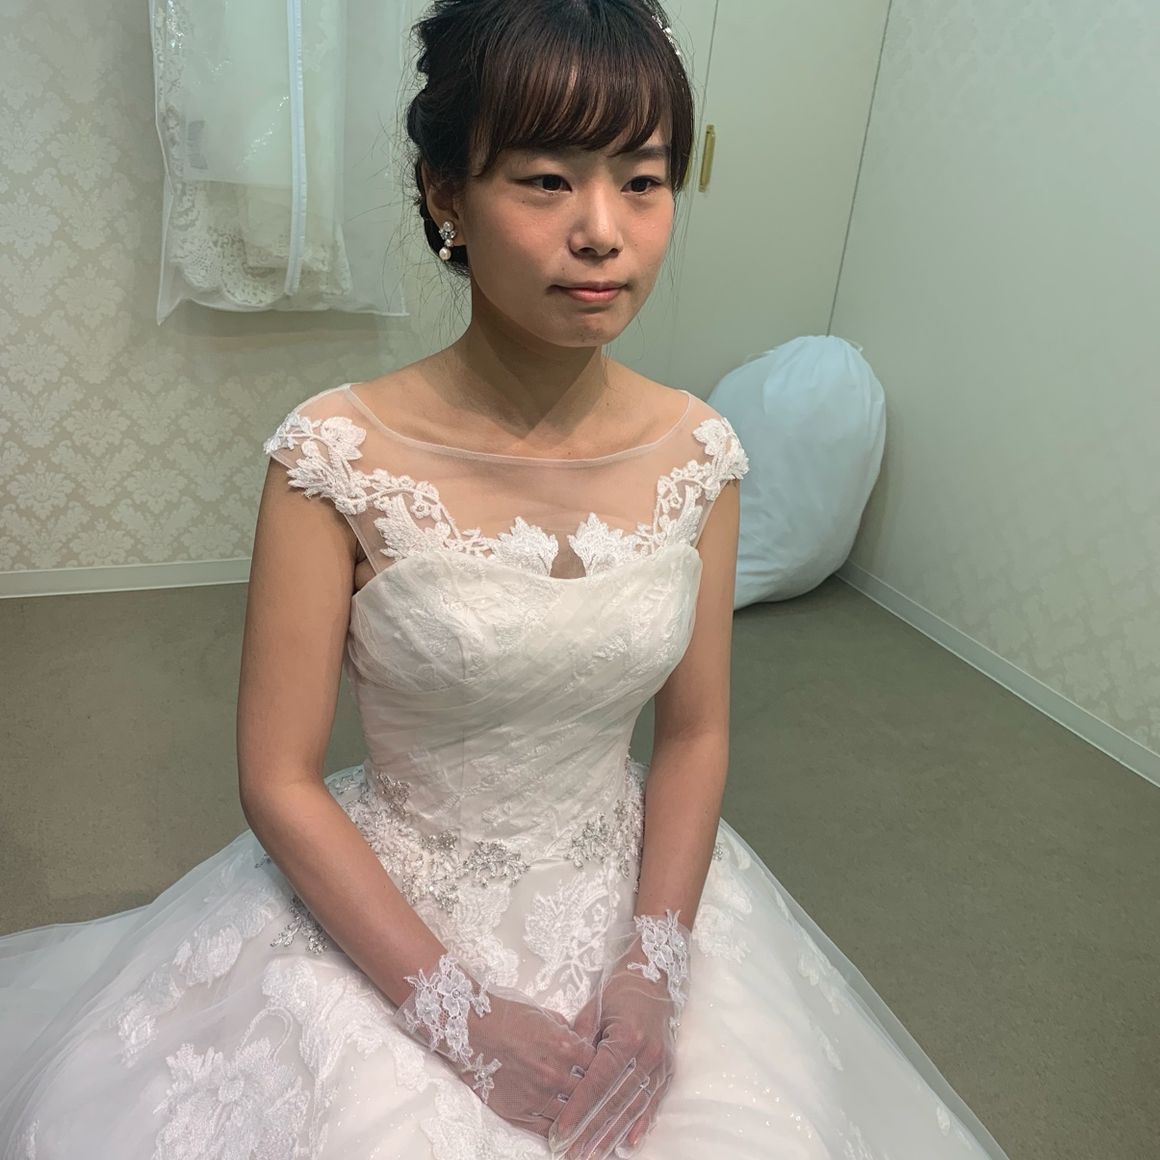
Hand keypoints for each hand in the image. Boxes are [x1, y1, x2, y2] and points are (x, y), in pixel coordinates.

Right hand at [394, 953, 597, 1139]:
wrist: (473, 1029)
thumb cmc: (507, 1016)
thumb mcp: (545, 1014)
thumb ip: (566, 1030)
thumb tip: (580, 1040)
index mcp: (566, 1047)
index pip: (599, 1065)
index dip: (604, 1069)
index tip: (608, 1074)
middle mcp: (555, 1074)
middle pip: (589, 1093)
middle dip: (595, 1095)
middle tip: (604, 1101)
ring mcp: (538, 1096)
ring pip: (571, 1115)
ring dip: (580, 1117)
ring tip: (590, 1124)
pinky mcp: (520, 1111)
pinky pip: (547, 1129)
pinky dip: (559, 1132)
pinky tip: (567, 1133)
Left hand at [548, 911, 690, 1159]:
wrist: (654, 975)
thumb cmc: (619, 990)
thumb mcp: (594, 1009)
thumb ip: (579, 1041)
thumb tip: (563, 1071)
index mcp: (626, 1037)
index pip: (597, 1082)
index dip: (578, 1109)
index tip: (560, 1132)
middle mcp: (646, 1054)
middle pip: (615, 1101)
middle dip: (592, 1131)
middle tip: (573, 1152)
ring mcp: (660, 1063)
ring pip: (633, 1107)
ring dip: (613, 1134)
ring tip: (595, 1154)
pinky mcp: (668, 1068)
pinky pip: (654, 1102)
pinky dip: (640, 1124)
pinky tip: (628, 1142)